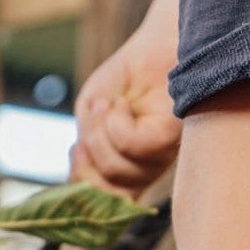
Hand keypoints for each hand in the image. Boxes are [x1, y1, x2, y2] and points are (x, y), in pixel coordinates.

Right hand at [71, 23, 182, 196]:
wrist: (155, 44)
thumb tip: (80, 176)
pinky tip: (121, 104)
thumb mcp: (92, 116)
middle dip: (89, 154)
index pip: (105, 204)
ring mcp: (162, 159)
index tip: (77, 151)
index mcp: (130, 172)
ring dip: (100, 132)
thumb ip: (86, 147)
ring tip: (110, 104)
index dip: (84, 183)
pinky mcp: (171, 139)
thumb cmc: (125, 81)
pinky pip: (132, 148)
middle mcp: (149, 172)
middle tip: (95, 115)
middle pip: (107, 190)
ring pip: (118, 171)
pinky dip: (115, 124)